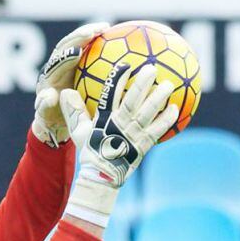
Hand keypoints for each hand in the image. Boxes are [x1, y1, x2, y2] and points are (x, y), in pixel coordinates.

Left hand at [31, 22, 108, 146]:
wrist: (55, 116)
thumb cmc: (52, 117)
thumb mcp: (47, 114)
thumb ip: (45, 105)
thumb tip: (49, 95)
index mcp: (50, 75)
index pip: (57, 61)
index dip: (66, 56)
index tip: (77, 53)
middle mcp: (58, 63)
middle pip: (67, 44)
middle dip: (80, 36)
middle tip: (95, 31)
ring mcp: (69, 60)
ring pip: (79, 42)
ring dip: (92, 33)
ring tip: (106, 27)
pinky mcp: (79, 61)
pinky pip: (91, 49)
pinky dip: (102, 42)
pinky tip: (118, 38)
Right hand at [60, 63, 178, 226]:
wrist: (102, 175)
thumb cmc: (91, 150)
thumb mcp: (79, 130)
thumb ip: (73, 111)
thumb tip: (64, 92)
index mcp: (104, 118)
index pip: (110, 95)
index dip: (117, 79)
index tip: (125, 65)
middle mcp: (120, 124)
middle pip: (133, 100)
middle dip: (142, 83)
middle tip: (152, 68)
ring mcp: (133, 134)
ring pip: (148, 113)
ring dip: (159, 98)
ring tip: (168, 84)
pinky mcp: (143, 144)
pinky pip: (158, 130)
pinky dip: (167, 119)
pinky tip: (175, 109)